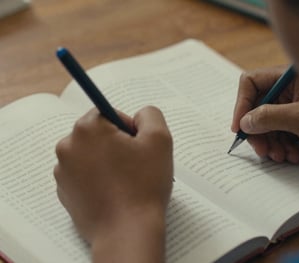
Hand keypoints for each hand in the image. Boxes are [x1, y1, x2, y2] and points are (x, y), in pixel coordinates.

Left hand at [54, 106, 172, 262]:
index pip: (109, 113)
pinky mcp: (65, 192)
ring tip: (125, 181)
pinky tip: (114, 192)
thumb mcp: (159, 139)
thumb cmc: (143, 185)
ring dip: (108, 161)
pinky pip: (84, 175)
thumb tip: (139, 116)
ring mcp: (63, 171)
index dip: (129, 128)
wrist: (127, 232)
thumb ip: (150, 115)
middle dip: (118, 144)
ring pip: (92, 154)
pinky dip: (98, 178)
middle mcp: (68, 146)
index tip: (138, 147)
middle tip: (134, 165)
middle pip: (98, 134)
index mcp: (87, 129)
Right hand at [231, 66, 298, 164]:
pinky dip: (283, 148)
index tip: (239, 127)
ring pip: (267, 126)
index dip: (242, 104)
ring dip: (272, 144)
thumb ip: (268, 117)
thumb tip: (245, 122)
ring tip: (283, 155)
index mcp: (289, 78)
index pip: (252, 83)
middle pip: (257, 109)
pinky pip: (279, 137)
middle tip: (262, 149)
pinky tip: (296, 155)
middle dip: (258, 132)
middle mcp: (289, 91)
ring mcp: (293, 110)